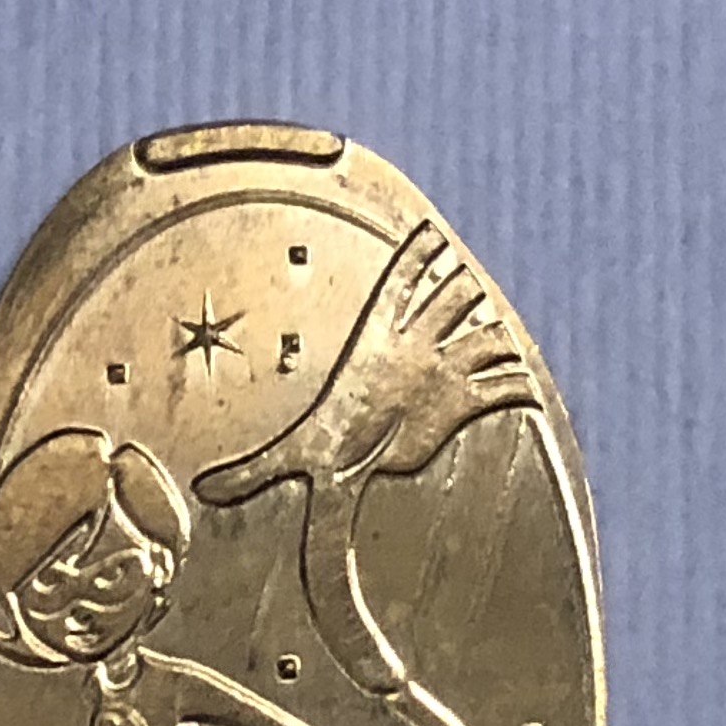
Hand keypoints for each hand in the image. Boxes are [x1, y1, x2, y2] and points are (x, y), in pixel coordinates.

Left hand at [193, 223, 535, 508]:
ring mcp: (441, 369)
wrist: (363, 478)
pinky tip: (524, 392)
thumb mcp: (286, 459)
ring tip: (502, 342)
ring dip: (492, 338)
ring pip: (480, 335)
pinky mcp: (463, 402)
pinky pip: (501, 383)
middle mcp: (411, 346)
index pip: (400, 282)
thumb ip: (249, 472)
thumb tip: (201, 492)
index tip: (433, 233)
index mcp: (374, 339)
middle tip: (470, 288)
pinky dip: (515, 384)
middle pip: (449, 299)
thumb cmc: (321, 457)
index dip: (416, 255)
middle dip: (461, 294)